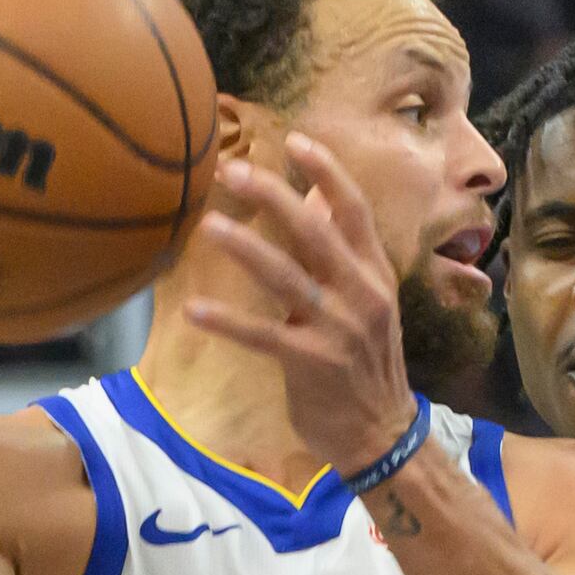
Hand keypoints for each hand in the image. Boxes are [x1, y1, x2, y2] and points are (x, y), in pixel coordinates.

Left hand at [178, 133, 420, 474]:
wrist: (381, 435)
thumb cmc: (365, 364)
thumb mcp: (366, 302)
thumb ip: (341, 253)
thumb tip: (317, 198)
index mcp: (374, 273)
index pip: (354, 211)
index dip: (327, 172)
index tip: (296, 139)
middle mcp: (360, 294)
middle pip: (314, 231)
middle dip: (272, 197)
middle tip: (232, 170)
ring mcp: (337, 329)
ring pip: (285, 276)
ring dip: (244, 248)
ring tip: (207, 226)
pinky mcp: (311, 363)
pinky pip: (261, 336)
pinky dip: (226, 321)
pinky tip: (193, 309)